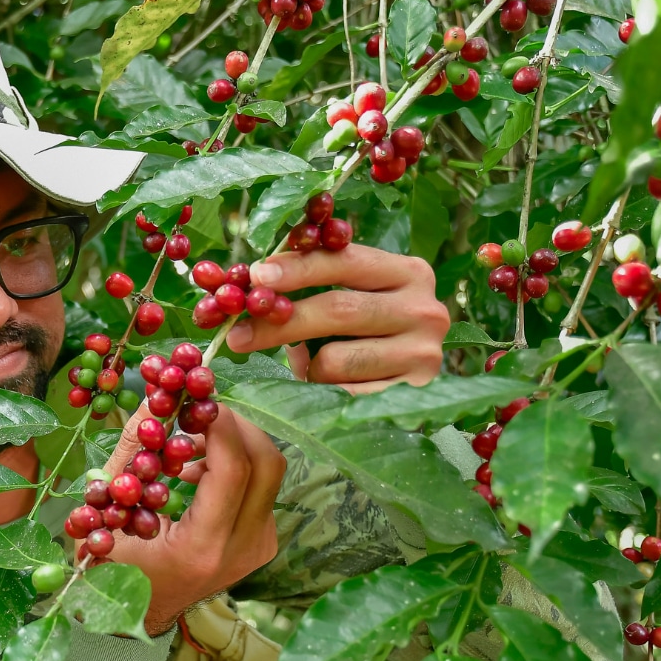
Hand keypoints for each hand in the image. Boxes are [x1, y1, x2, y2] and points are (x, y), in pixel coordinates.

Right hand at [101, 403, 283, 634]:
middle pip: (267, 464)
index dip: (221, 425)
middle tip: (201, 411)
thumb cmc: (113, 567)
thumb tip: (154, 398)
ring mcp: (258, 547)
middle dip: (237, 425)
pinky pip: (262, 488)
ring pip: (270, 472)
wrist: (138, 613)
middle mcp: (242, 548)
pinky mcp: (262, 541)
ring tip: (191, 443)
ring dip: (235, 444)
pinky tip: (198, 471)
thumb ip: (131, 452)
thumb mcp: (108, 510)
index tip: (196, 400)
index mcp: (202, 546)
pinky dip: (235, 465)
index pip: (233, 470)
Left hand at [224, 244, 450, 392]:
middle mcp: (425, 310)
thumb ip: (313, 284)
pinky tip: (324, 391)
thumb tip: (252, 285)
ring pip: (335, 359)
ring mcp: (424, 355)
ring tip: (309, 368)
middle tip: (236, 334)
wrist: (412, 390)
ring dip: (307, 367)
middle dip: (279, 322)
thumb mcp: (349, 298)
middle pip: (337, 310)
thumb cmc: (367, 334)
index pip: (345, 262)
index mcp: (409, 273)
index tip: (255, 276)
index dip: (297, 268)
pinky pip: (342, 396)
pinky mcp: (412, 398)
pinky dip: (322, 393)